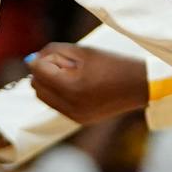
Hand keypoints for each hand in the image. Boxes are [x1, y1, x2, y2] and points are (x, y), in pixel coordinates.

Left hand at [28, 43, 149, 123]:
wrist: (138, 85)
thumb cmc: (112, 64)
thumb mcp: (83, 51)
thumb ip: (54, 52)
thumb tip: (32, 59)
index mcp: (72, 87)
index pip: (38, 71)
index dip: (41, 60)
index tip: (54, 54)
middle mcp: (70, 105)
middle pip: (37, 86)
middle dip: (43, 72)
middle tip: (63, 64)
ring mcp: (74, 116)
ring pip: (44, 97)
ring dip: (49, 83)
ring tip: (71, 74)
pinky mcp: (79, 120)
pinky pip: (56, 105)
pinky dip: (58, 94)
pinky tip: (76, 85)